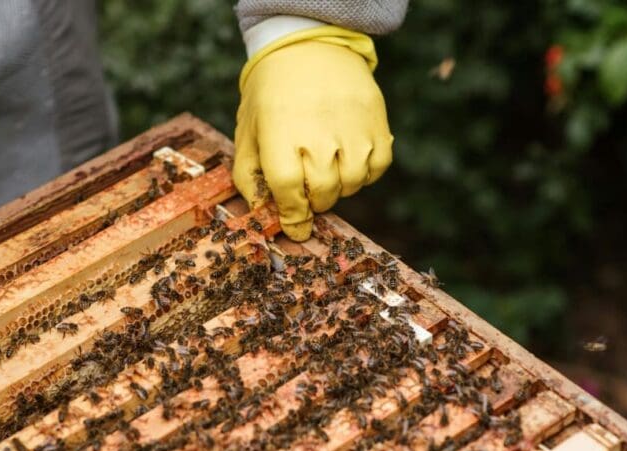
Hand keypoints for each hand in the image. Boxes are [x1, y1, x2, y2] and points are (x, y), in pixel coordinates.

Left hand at [233, 35, 392, 240]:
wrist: (310, 46)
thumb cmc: (272, 93)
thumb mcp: (248, 129)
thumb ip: (249, 173)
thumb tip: (261, 211)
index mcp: (280, 134)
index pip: (290, 190)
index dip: (293, 215)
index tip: (295, 227)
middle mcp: (319, 133)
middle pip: (323, 192)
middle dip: (314, 203)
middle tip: (308, 194)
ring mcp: (353, 128)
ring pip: (352, 184)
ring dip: (339, 189)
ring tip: (326, 171)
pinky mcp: (377, 122)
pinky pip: (377, 168)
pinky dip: (364, 174)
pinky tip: (349, 161)